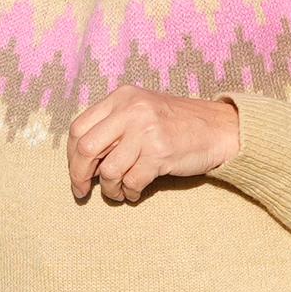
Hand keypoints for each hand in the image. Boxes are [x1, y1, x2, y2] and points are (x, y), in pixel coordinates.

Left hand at [63, 87, 237, 204]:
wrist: (219, 129)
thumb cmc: (176, 124)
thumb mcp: (141, 111)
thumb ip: (112, 126)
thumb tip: (80, 161)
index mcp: (121, 98)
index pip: (78, 128)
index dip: (71, 156)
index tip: (76, 172)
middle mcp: (131, 110)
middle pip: (85, 149)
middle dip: (79, 176)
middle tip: (81, 191)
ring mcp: (146, 131)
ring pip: (108, 171)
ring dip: (109, 189)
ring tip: (119, 192)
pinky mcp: (160, 153)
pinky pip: (132, 181)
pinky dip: (130, 193)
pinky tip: (135, 193)